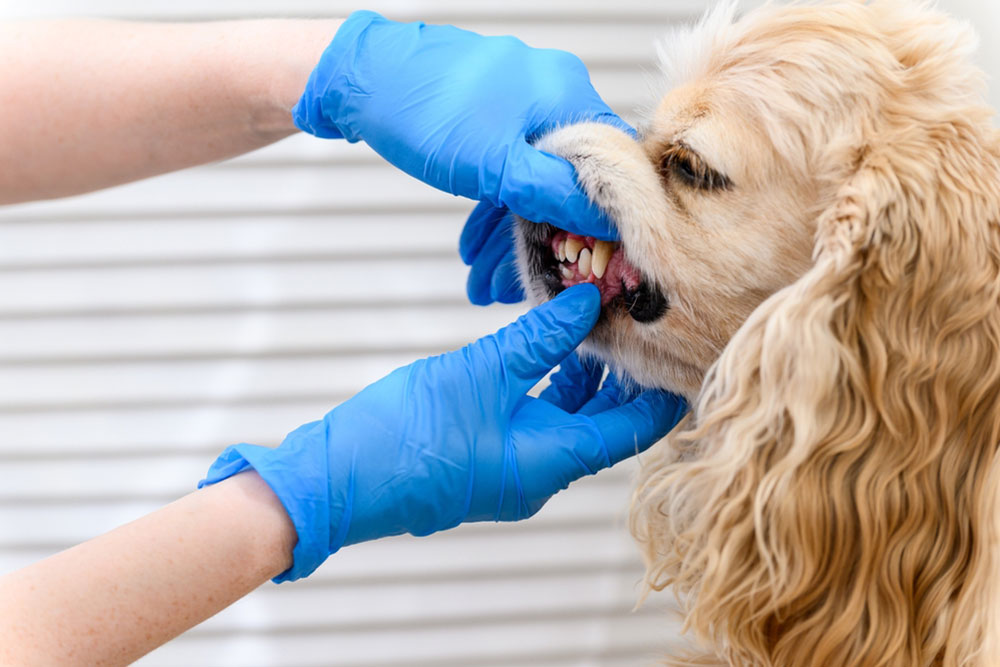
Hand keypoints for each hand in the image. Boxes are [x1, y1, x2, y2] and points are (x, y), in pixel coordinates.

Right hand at [200, 285, 686, 580]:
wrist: (337, 480)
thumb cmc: (406, 437)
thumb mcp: (480, 372)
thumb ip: (539, 336)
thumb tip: (586, 300)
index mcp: (551, 462)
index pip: (633, 429)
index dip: (661, 387)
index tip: (680, 342)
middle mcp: (541, 472)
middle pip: (605, 423)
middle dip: (623, 371)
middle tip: (637, 317)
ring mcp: (513, 467)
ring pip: (570, 419)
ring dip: (585, 375)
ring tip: (598, 320)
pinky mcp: (487, 456)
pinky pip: (537, 418)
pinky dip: (550, 384)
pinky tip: (550, 345)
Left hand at [291, 11, 632, 303]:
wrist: (353, 78)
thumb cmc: (423, 112)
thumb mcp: (496, 165)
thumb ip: (553, 192)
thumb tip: (607, 218)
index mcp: (566, 93)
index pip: (608, 164)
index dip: (598, 220)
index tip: (586, 265)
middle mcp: (550, 91)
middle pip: (561, 180)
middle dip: (536, 242)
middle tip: (514, 290)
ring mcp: (517, 101)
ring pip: (527, 180)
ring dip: (506, 234)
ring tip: (484, 282)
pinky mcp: (487, 113)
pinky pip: (503, 168)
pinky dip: (490, 208)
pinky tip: (473, 248)